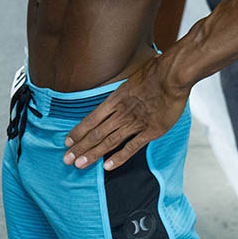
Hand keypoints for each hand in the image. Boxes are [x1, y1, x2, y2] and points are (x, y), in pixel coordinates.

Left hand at [62, 57, 189, 170]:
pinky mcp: (150, 131)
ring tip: (79, 164)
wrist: (171, 75)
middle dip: (80, 147)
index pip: (91, 118)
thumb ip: (124, 90)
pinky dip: (119, 158)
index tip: (67, 141)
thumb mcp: (132, 77)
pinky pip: (132, 147)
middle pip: (96, 133)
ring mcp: (135, 123)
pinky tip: (107, 167)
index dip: (78, 131)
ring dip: (93, 154)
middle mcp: (121, 112)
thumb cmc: (154, 71)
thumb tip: (120, 91)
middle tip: (66, 159)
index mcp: (115, 99)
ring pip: (109, 142)